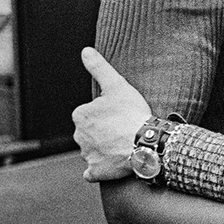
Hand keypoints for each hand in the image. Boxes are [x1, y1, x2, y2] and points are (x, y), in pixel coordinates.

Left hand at [74, 47, 151, 181]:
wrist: (145, 143)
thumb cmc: (132, 113)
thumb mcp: (117, 85)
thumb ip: (99, 68)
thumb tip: (86, 51)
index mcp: (80, 115)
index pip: (90, 114)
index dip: (106, 114)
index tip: (120, 115)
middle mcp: (78, 136)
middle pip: (90, 132)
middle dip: (103, 132)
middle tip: (123, 129)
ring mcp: (86, 155)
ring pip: (92, 150)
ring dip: (104, 149)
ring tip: (124, 145)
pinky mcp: (95, 172)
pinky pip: (93, 172)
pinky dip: (99, 169)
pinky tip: (112, 163)